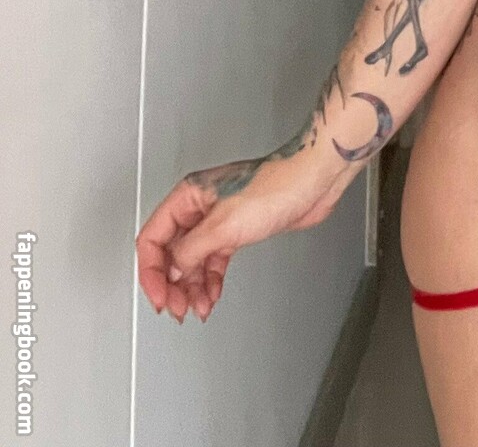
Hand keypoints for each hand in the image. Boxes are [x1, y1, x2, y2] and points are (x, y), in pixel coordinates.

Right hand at [136, 140, 349, 323]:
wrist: (312, 182)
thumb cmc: (276, 187)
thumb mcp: (224, 225)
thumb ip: (191, 251)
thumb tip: (172, 271)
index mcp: (189, 196)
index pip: (153, 239)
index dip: (151, 272)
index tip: (160, 297)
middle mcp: (199, 207)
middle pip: (170, 253)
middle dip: (172, 284)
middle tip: (179, 309)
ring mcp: (218, 220)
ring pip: (192, 260)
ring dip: (191, 287)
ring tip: (197, 309)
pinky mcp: (235, 231)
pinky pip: (212, 261)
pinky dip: (209, 281)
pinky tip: (211, 296)